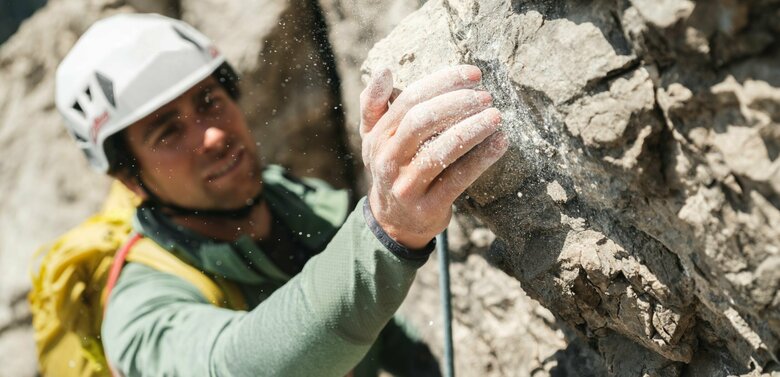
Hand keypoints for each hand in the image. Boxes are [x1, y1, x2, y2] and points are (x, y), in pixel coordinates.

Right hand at [360, 65, 507, 249]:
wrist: (393, 222)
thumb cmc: (392, 167)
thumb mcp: (373, 137)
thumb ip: (373, 104)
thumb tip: (384, 70)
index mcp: (378, 136)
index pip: (409, 100)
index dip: (442, 83)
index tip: (474, 74)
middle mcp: (388, 159)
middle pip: (421, 121)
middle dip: (457, 103)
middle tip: (486, 95)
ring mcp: (407, 185)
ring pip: (441, 151)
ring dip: (472, 129)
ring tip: (496, 116)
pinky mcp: (428, 207)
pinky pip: (458, 179)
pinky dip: (481, 159)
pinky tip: (500, 143)